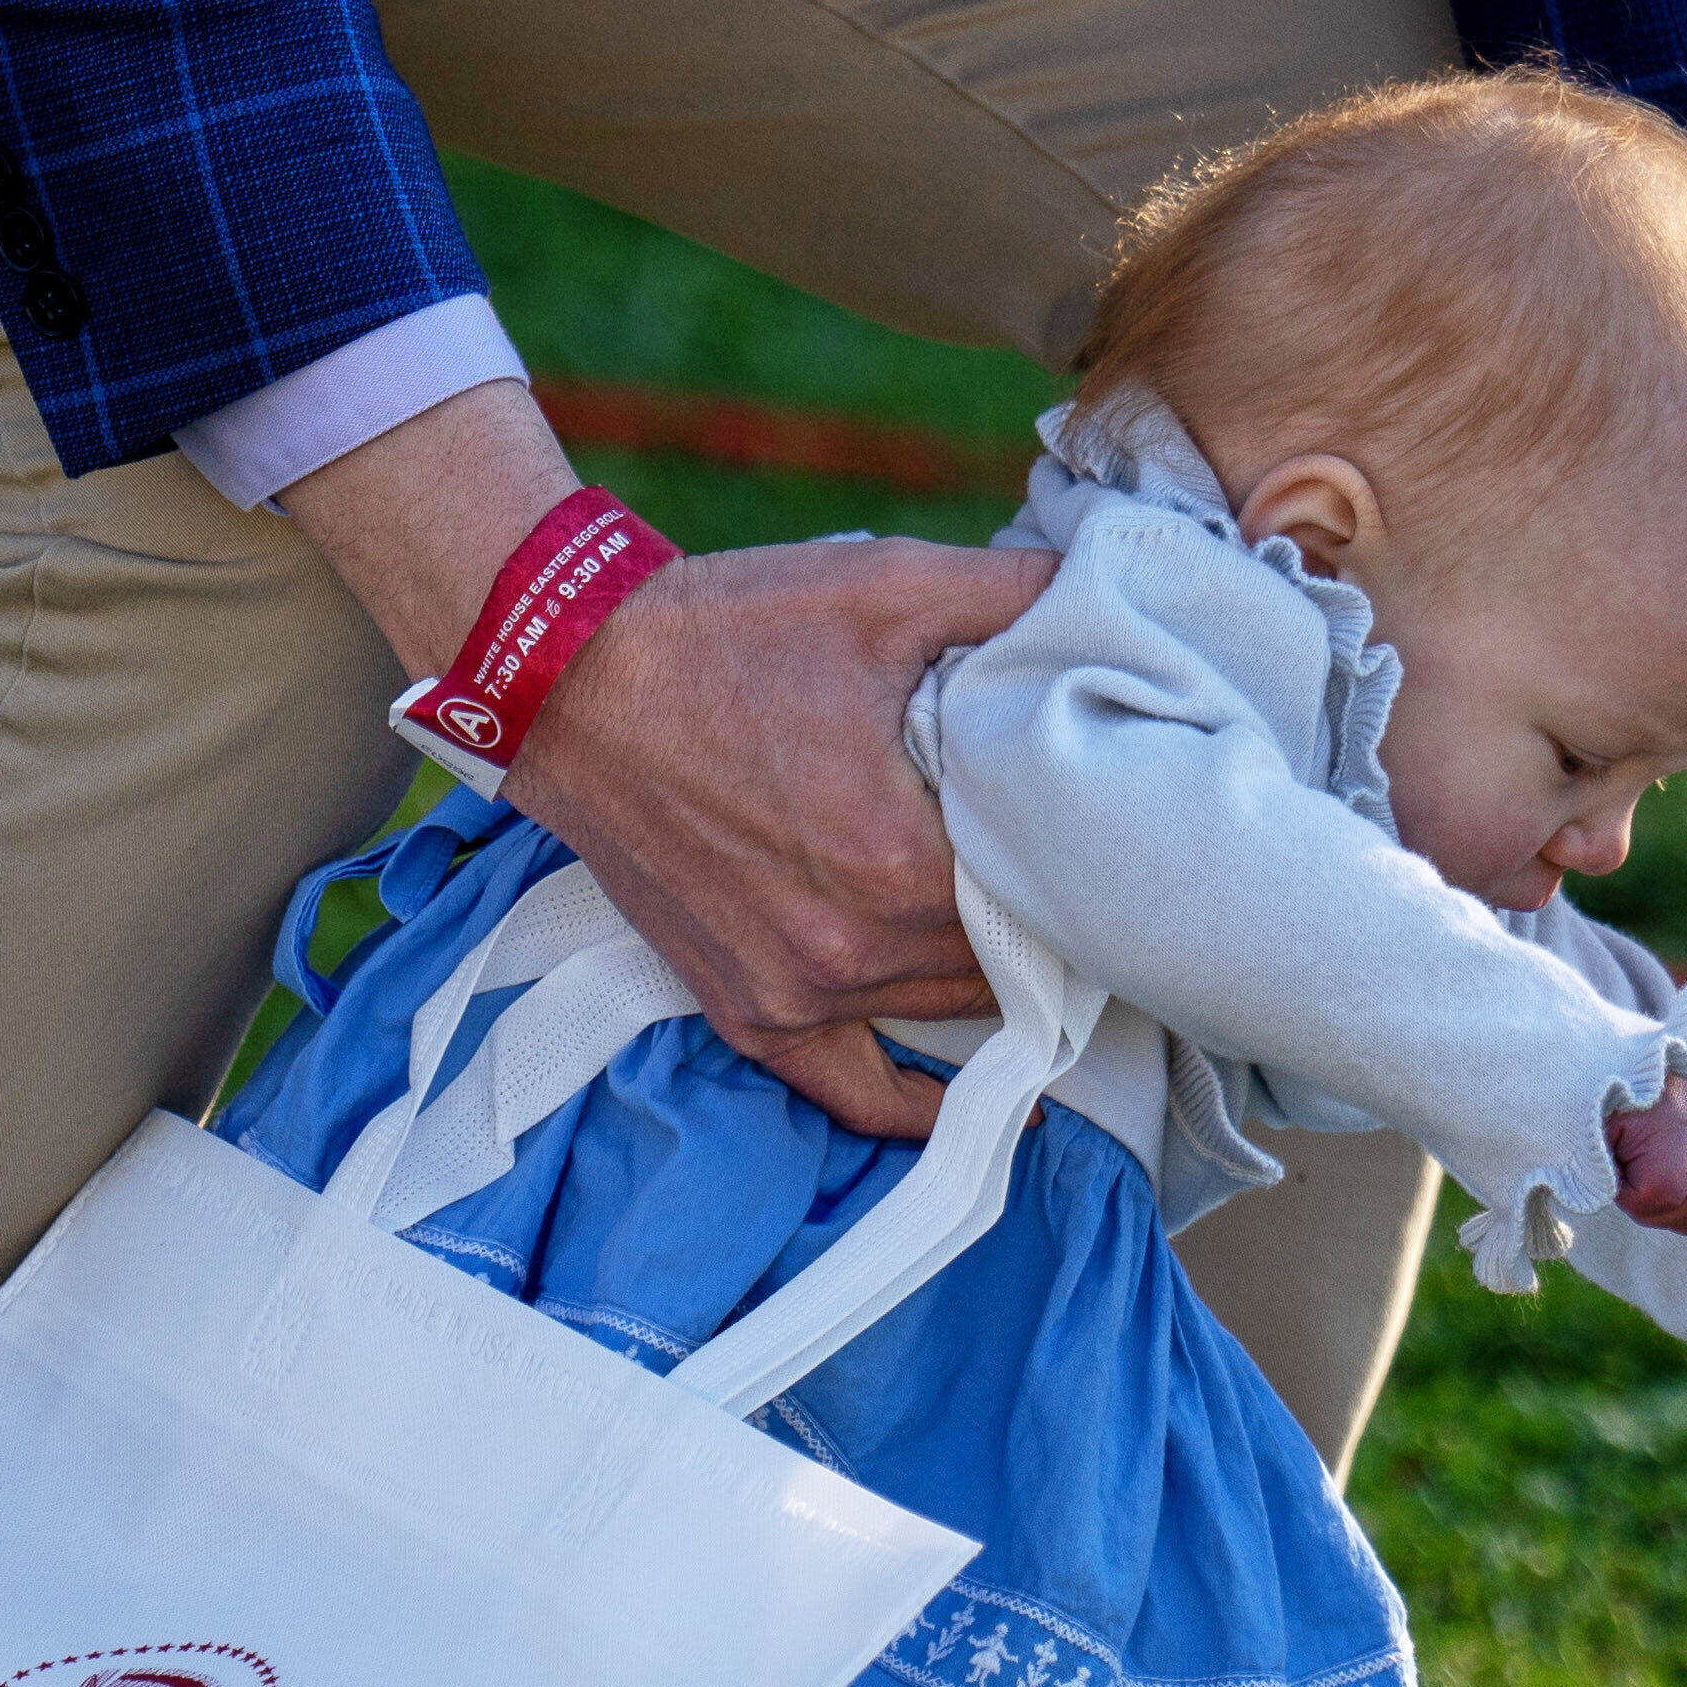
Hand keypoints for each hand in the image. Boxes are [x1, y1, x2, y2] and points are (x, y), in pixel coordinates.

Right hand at [279, 376, 1041, 1129]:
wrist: (571, 676)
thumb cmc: (728, 629)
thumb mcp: (887, 585)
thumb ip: (1014, 592)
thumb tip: (1105, 586)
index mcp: (897, 857)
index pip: (1049, 893)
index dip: (1092, 863)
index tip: (1115, 833)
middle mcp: (849, 946)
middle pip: (1007, 964)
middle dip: (1051, 921)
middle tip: (1090, 877)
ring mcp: (792, 991)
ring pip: (946, 1018)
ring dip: (995, 985)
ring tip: (1042, 941)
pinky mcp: (744, 1009)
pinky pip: (850, 1092)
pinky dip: (911, 1100)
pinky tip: (972, 1098)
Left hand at [1604, 1060, 1686, 1233]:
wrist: (1609, 1047)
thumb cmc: (1590, 1100)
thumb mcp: (1586, 1131)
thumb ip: (1602, 1169)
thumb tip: (1627, 1199)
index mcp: (1665, 1099)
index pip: (1667, 1185)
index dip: (1638, 1201)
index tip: (1617, 1185)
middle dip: (1669, 1213)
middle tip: (1640, 1199)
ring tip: (1670, 1203)